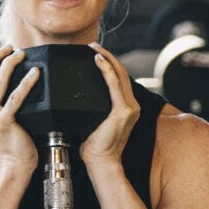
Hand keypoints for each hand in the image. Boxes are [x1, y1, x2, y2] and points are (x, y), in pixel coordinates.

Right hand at [0, 46, 40, 172]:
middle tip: (12, 47)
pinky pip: (15, 97)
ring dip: (11, 64)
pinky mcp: (2, 122)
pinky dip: (26, 82)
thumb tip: (6, 84)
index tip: (4, 52)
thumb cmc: (9, 144)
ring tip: (22, 54)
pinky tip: (35, 73)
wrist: (12, 166)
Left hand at [80, 42, 139, 166]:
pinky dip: (106, 69)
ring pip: (119, 74)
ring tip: (94, 48)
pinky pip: (114, 83)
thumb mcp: (94, 122)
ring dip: (106, 58)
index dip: (110, 63)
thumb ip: (92, 109)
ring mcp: (130, 107)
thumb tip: (75, 98)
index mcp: (127, 108)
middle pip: (122, 73)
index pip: (120, 80)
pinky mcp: (122, 110)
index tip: (96, 54)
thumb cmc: (94, 147)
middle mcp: (132, 105)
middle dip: (108, 56)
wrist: (101, 162)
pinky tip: (97, 60)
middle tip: (93, 46)